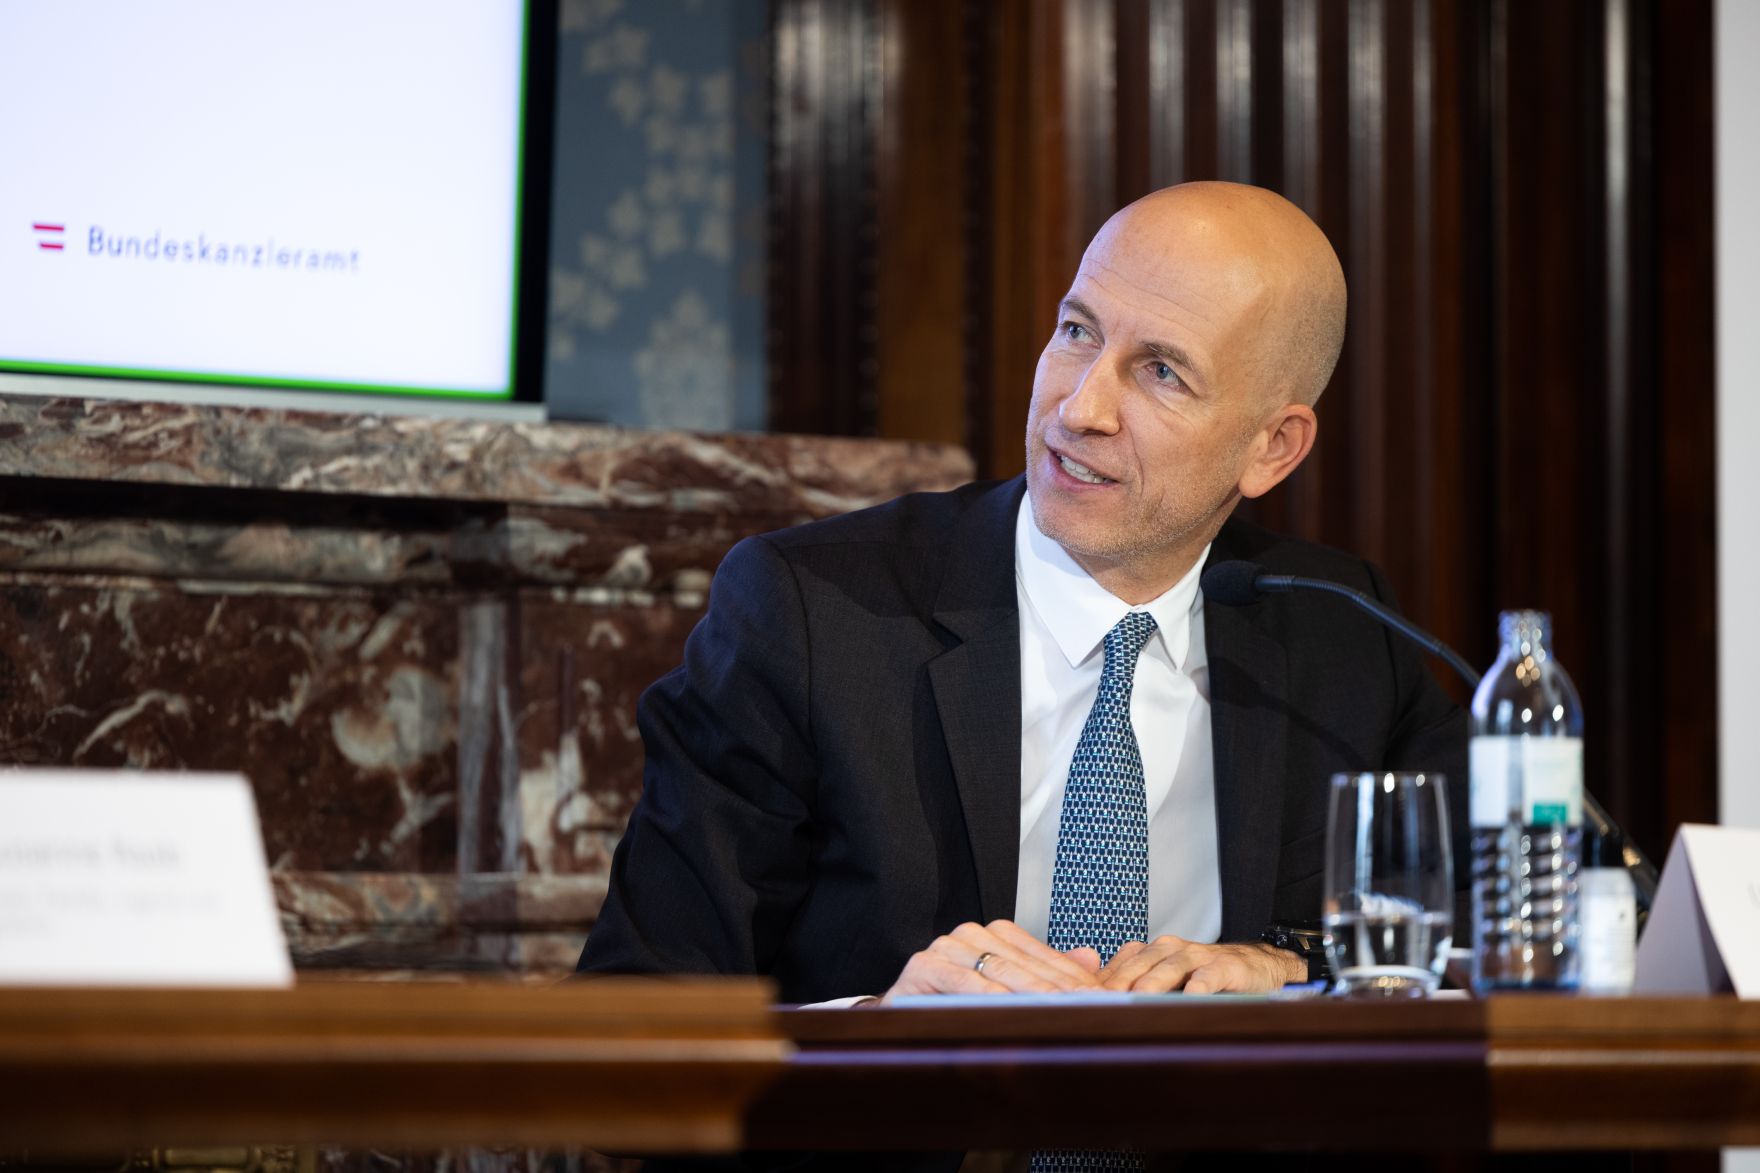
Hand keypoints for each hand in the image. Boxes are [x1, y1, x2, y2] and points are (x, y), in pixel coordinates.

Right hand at [882, 919, 1103, 1001]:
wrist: (905, 1016)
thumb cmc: (959, 1006)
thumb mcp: (1009, 990)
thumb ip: (1047, 972)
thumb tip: (1091, 957)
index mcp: (994, 934)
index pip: (1043, 957)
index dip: (1074, 979)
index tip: (1102, 999)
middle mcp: (971, 934)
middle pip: (1025, 965)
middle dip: (1060, 990)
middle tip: (1090, 1007)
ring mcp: (946, 947)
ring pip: (998, 971)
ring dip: (1031, 993)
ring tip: (1060, 1011)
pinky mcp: (923, 965)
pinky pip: (963, 982)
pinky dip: (988, 996)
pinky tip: (1010, 1009)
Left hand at [1098, 935, 1305, 993]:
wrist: (1253, 966)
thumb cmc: (1203, 976)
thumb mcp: (1168, 980)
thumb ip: (1137, 988)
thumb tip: (1099, 1008)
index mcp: (1152, 952)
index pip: (1119, 966)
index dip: (1101, 983)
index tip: (1081, 1000)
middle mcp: (1170, 949)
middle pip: (1138, 965)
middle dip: (1118, 983)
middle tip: (1099, 1001)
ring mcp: (1197, 956)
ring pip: (1169, 967)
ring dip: (1153, 982)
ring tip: (1138, 999)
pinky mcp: (1225, 966)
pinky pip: (1209, 975)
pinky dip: (1199, 986)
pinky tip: (1191, 997)